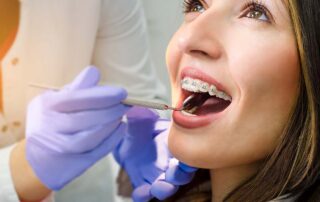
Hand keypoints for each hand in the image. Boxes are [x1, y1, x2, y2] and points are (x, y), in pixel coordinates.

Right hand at [25, 66, 129, 189]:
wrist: (37, 160)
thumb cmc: (51, 122)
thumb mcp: (56, 101)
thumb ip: (76, 88)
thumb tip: (94, 72)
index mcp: (46, 107)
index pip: (77, 98)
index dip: (102, 95)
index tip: (121, 92)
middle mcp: (48, 128)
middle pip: (86, 118)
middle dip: (110, 110)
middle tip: (125, 105)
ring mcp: (59, 149)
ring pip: (91, 137)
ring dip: (111, 124)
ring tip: (120, 115)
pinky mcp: (71, 165)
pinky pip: (96, 152)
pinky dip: (112, 139)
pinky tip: (120, 129)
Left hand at [113, 107, 196, 201]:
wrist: (124, 139)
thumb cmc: (138, 128)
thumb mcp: (139, 120)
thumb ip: (142, 117)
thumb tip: (140, 110)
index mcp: (175, 146)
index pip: (189, 154)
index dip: (191, 158)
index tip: (189, 158)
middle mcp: (170, 164)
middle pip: (182, 175)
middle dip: (180, 176)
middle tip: (173, 173)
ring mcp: (157, 176)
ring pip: (167, 188)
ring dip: (165, 189)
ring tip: (160, 186)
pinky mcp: (143, 184)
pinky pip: (145, 195)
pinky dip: (144, 196)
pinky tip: (140, 192)